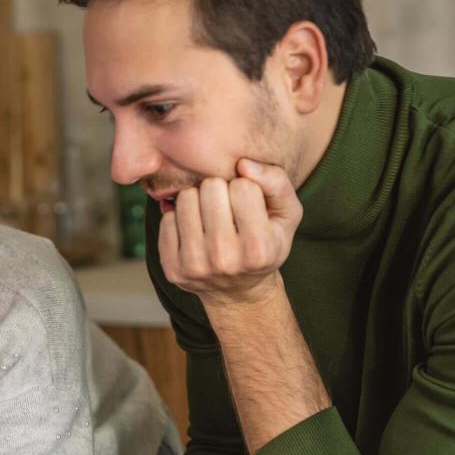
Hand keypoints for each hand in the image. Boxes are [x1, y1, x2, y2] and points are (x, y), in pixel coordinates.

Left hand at [159, 159, 304, 304]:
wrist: (238, 291)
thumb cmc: (266, 242)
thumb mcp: (286, 214)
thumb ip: (276, 182)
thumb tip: (243, 163)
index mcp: (259, 249)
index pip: (243, 186)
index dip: (246, 188)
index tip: (249, 205)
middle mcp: (225, 260)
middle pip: (211, 188)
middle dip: (220, 191)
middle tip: (227, 209)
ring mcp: (195, 266)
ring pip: (186, 198)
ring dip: (198, 200)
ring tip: (210, 216)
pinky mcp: (172, 269)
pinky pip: (167, 218)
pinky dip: (181, 218)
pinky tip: (195, 231)